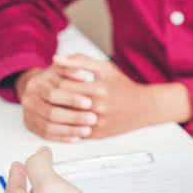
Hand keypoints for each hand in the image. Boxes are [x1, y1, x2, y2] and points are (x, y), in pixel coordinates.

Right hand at [15, 66, 97, 142]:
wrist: (38, 88)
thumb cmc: (55, 78)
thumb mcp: (63, 70)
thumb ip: (72, 70)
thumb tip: (82, 76)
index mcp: (35, 83)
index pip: (54, 93)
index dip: (72, 99)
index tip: (89, 103)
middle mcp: (28, 99)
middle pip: (50, 112)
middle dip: (73, 117)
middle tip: (92, 118)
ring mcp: (27, 114)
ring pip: (48, 126)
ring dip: (69, 130)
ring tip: (87, 130)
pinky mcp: (30, 126)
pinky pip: (46, 135)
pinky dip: (62, 138)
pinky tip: (77, 138)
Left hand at [52, 54, 192, 137]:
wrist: (144, 107)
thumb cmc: (123, 86)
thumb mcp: (105, 68)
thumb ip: (80, 61)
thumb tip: (56, 58)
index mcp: (99, 89)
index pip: (64, 86)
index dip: (55, 82)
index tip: (53, 80)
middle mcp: (98, 108)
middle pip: (63, 104)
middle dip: (53, 97)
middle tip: (48, 93)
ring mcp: (97, 123)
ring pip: (66, 119)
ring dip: (58, 111)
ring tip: (55, 104)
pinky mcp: (97, 134)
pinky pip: (73, 130)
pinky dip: (66, 124)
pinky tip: (66, 115)